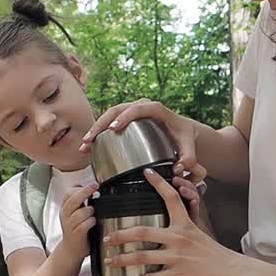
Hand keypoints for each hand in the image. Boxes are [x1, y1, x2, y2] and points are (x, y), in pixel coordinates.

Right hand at [58, 181, 98, 260]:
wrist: (71, 250)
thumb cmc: (76, 230)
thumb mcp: (75, 214)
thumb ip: (81, 202)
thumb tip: (91, 187)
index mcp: (65, 209)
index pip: (68, 194)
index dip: (79, 187)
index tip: (92, 183)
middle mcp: (66, 216)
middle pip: (73, 200)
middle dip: (85, 191)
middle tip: (95, 186)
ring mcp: (70, 226)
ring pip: (79, 213)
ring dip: (89, 210)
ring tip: (93, 212)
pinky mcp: (76, 235)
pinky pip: (83, 225)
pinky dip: (90, 222)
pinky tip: (93, 221)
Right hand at [80, 100, 204, 182]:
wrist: (183, 131)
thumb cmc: (185, 137)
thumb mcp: (189, 147)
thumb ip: (188, 158)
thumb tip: (178, 168)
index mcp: (157, 109)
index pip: (138, 109)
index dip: (125, 116)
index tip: (114, 128)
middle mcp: (142, 106)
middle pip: (117, 110)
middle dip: (101, 125)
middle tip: (90, 140)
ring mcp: (133, 110)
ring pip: (110, 115)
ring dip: (96, 128)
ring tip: (85, 145)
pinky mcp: (127, 118)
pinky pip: (110, 121)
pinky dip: (99, 132)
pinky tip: (89, 145)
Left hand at [102, 169, 240, 275]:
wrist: (234, 272)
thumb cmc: (217, 255)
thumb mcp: (201, 234)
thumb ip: (185, 228)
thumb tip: (171, 225)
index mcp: (185, 224)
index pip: (171, 198)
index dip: (158, 183)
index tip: (146, 172)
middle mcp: (179, 238)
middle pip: (142, 232)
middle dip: (120, 234)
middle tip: (106, 236)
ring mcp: (178, 257)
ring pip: (142, 257)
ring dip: (122, 260)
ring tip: (109, 261)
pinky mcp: (179, 275)